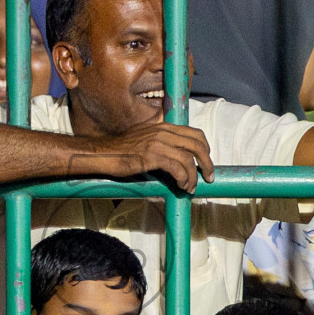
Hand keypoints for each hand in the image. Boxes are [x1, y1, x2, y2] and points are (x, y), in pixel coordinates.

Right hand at [98, 121, 215, 192]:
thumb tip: (176, 157)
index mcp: (164, 127)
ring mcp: (158, 143)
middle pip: (197, 145)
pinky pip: (177, 168)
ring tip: (190, 187)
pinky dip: (183, 179)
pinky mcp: (152, 156)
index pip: (194, 133)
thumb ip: (161, 142)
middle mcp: (163, 132)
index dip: (205, 148)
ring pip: (188, 159)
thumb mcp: (145, 138)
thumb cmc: (123, 150)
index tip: (206, 162)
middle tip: (209, 177)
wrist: (104, 154)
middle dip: (207, 163)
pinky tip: (181, 186)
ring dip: (193, 176)